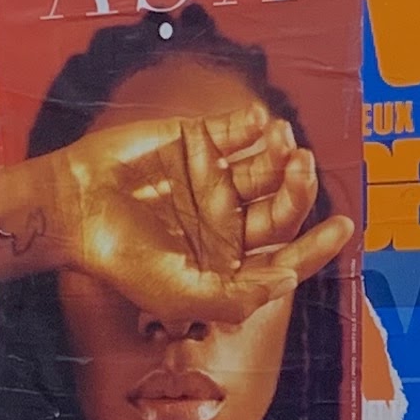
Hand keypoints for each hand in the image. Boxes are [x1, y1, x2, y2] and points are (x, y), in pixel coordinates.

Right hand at [0, 110, 355, 325]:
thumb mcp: (180, 295)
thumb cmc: (123, 260)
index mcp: (228, 258)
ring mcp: (213, 177)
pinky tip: (259, 123)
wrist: (75, 208)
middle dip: (299, 188)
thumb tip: (288, 280)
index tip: (344, 227)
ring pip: (266, 165)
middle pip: (282, 206)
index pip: (285, 253)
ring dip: (282, 153)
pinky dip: (253, 124)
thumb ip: (236, 296)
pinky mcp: (195, 141)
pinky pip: (237, 130)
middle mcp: (227, 218)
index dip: (318, 244)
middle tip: (303, 166)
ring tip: (284, 142)